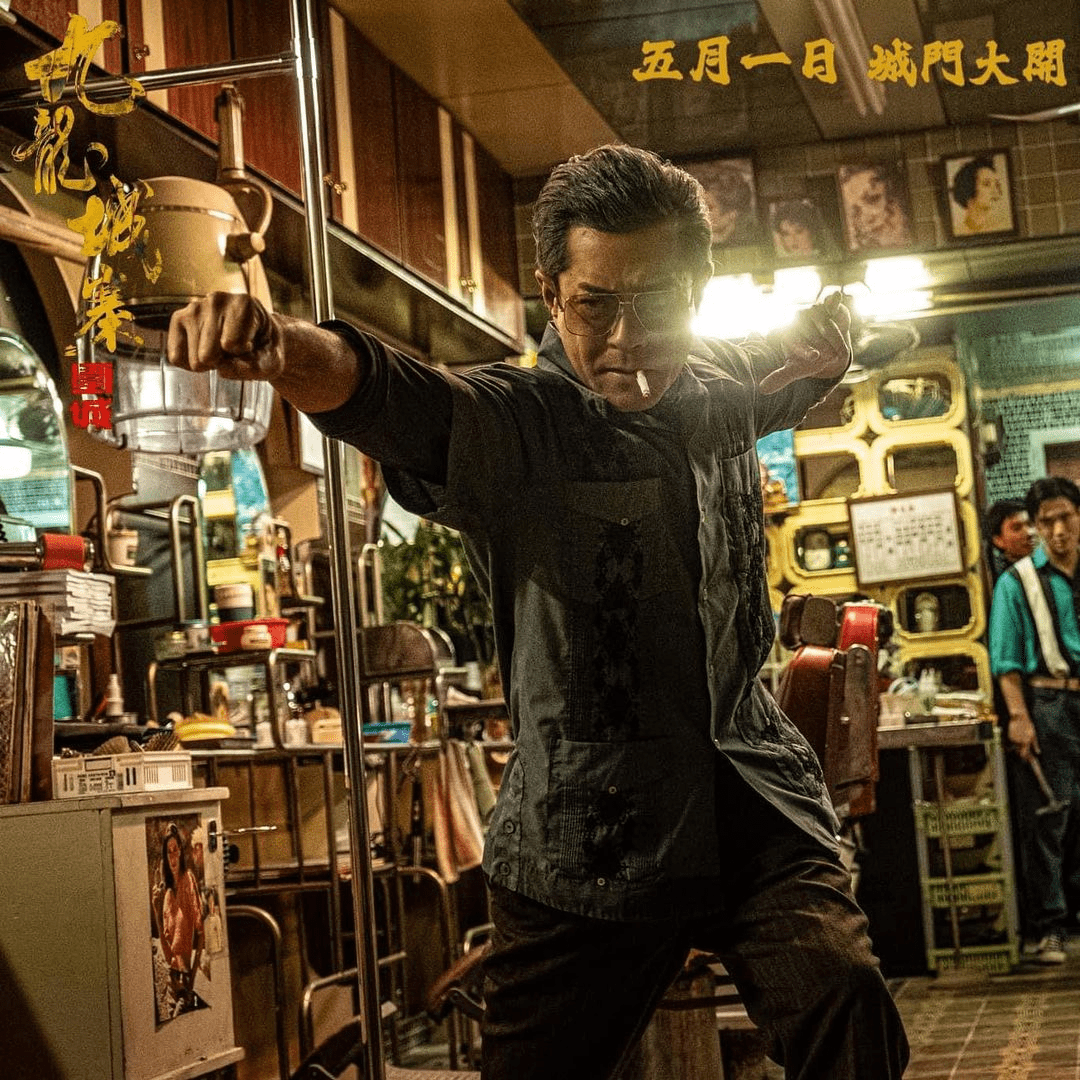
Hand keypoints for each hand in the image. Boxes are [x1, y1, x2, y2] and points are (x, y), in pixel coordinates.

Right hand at [166, 292, 283, 382]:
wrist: (257, 338)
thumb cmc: (265, 349)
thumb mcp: (271, 363)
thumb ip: (253, 368)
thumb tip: (222, 370)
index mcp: (243, 304)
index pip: (231, 345)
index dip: (242, 353)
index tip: (250, 344)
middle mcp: (216, 300)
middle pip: (208, 354)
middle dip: (223, 361)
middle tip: (235, 350)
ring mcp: (194, 307)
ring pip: (194, 360)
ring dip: (210, 362)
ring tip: (222, 348)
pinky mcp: (178, 319)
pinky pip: (176, 357)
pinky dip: (191, 364)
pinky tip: (206, 352)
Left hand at [758, 291, 851, 394]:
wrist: (828, 348)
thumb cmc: (809, 358)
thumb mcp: (795, 368)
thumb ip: (780, 377)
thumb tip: (762, 390)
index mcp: (786, 332)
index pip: (794, 341)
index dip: (806, 350)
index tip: (815, 357)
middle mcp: (797, 319)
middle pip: (813, 334)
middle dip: (824, 347)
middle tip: (829, 357)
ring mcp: (813, 312)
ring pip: (826, 325)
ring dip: (834, 338)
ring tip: (836, 351)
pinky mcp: (828, 307)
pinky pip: (831, 304)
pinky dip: (833, 301)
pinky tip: (835, 298)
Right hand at [1008, 714, 1039, 761]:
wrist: (1019, 718)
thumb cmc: (1028, 726)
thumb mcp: (1034, 735)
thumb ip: (1035, 745)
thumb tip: (1038, 752)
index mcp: (1026, 742)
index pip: (1025, 754)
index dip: (1028, 759)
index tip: (1031, 762)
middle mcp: (1019, 741)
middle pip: (1020, 752)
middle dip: (1024, 755)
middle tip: (1029, 757)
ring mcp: (1013, 739)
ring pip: (1016, 747)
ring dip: (1020, 748)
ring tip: (1023, 744)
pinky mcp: (1010, 736)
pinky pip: (1013, 742)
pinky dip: (1016, 742)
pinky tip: (1019, 737)